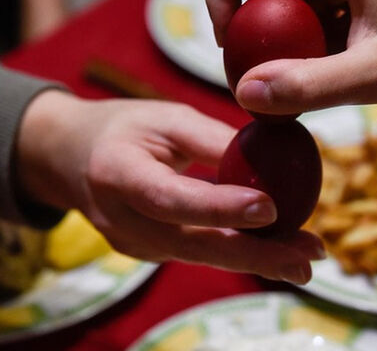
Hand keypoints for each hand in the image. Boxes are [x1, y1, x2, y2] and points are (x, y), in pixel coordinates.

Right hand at [16, 91, 323, 283]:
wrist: (70, 158)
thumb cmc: (122, 128)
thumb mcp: (166, 117)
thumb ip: (213, 139)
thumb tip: (271, 157)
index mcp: (119, 174)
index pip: (173, 198)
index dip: (220, 207)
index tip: (270, 209)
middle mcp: (123, 219)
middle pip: (194, 245)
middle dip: (255, 255)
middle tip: (306, 259)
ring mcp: (133, 244)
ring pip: (201, 256)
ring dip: (256, 259)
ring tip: (305, 259)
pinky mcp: (146, 252)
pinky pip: (196, 253)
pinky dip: (236, 251)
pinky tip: (274, 250)